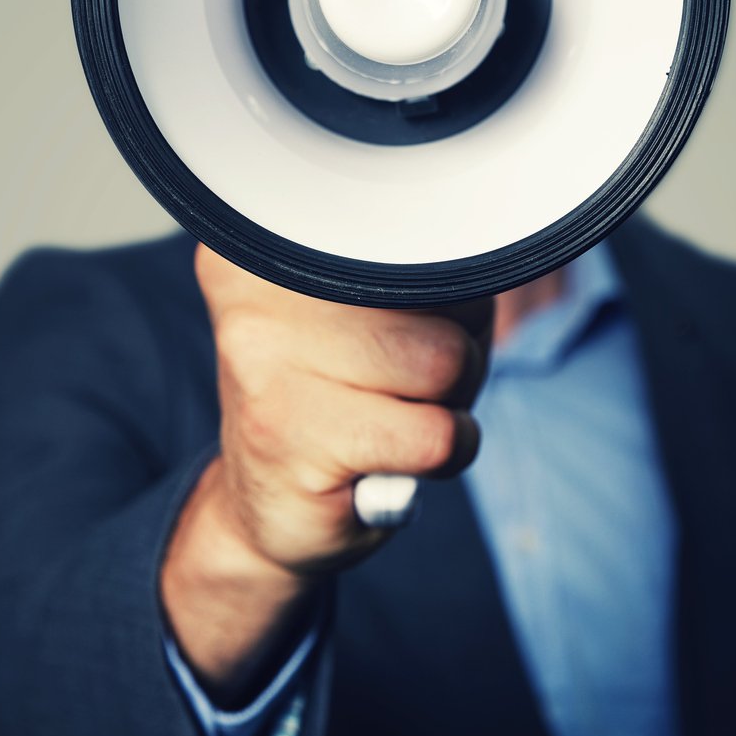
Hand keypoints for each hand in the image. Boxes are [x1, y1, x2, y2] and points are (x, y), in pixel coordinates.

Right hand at [160, 244, 491, 698]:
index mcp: (274, 236)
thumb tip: (481, 267)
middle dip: (450, 347)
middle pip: (437, 292)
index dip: (442, 288)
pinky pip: (436, 435)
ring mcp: (262, 359)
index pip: (419, 230)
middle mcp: (254, 286)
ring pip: (443, 361)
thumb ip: (425, 268)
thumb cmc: (345, 396)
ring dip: (447, 402)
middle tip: (393, 384)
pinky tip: (392, 459)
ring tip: (393, 416)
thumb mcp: (384, 311)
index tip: (395, 323)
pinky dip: (443, 454)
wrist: (268, 505)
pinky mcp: (288, 436)